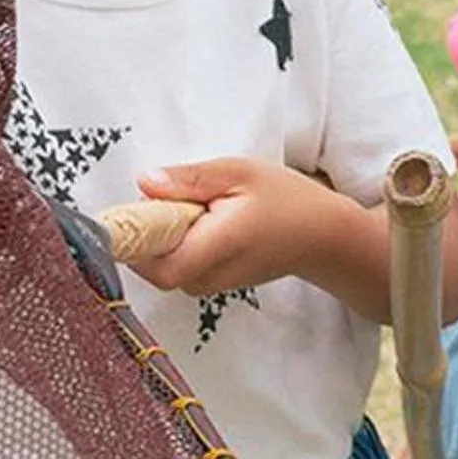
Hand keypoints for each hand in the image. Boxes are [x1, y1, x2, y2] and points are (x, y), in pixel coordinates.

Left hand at [127, 156, 354, 294]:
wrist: (323, 237)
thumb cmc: (287, 201)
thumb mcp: (239, 172)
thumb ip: (189, 179)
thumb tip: (144, 182)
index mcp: (214, 246)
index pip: (150, 260)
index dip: (134, 235)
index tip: (138, 206)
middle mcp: (206, 276)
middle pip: (149, 262)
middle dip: (150, 228)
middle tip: (177, 197)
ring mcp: (208, 285)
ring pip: (161, 264)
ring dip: (166, 235)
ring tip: (200, 208)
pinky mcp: (210, 284)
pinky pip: (177, 264)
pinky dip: (180, 242)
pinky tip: (206, 221)